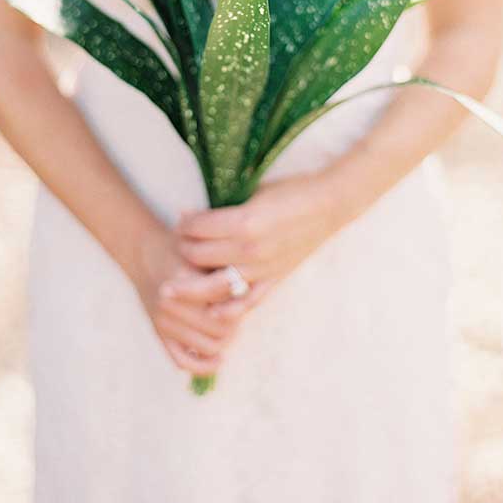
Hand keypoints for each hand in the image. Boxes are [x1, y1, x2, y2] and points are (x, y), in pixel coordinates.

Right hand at [130, 218, 251, 376]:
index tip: (244, 292)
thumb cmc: (179, 249)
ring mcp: (163, 321)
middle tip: (239, 310)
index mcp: (183, 280)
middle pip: (222, 328)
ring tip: (229, 327)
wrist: (143, 254)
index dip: (240, 300)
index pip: (225, 302)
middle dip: (236, 321)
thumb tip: (246, 290)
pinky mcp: (158, 334)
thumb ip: (220, 269)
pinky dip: (204, 365)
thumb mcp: (200, 251)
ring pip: (209, 346)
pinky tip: (218, 358)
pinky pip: (183, 361)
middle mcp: (170, 303)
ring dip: (224, 340)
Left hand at [172, 171, 344, 299]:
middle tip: (178, 244)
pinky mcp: (273, 281)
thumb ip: (222, 207)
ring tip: (175, 283)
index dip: (183, 224)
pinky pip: (243, 304)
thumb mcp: (253, 192)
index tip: (181, 221)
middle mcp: (249, 249)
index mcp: (243, 221)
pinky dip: (224, 311)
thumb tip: (188, 215)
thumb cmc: (289, 192)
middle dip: (182, 249)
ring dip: (190, 284)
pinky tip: (209, 310)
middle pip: (197, 256)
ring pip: (212, 286)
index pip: (196, 228)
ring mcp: (261, 269)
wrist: (327, 206)